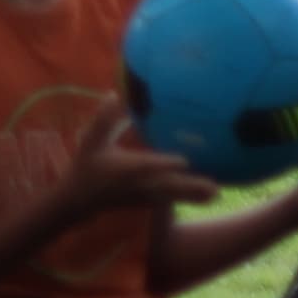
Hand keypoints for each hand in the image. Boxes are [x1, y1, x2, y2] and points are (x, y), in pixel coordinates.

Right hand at [54, 101, 220, 219]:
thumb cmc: (87, 164)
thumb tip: (116, 94)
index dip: (163, 164)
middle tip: (213, 186)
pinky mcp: (149, 202)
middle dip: (189, 186)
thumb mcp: (91, 140)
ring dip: (195, 195)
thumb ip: (104, 118)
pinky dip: (190, 199)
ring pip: (173, 196)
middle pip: (167, 186)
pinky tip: (209, 198)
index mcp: (125, 167)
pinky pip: (172, 201)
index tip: (184, 160)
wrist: (80, 198)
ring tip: (217, 193)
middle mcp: (139, 184)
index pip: (146, 166)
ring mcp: (145, 196)